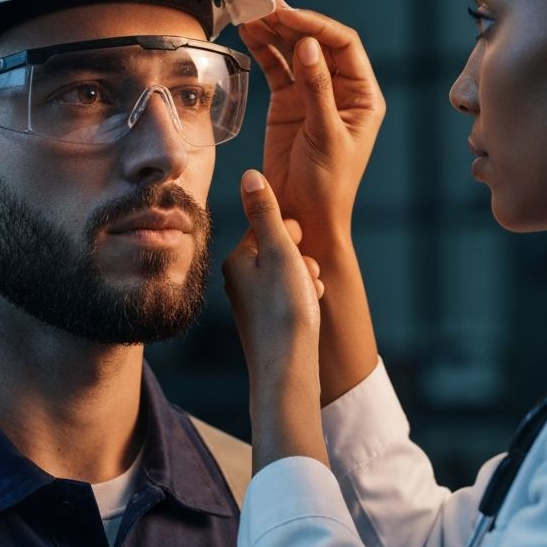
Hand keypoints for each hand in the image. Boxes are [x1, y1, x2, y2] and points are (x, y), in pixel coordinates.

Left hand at [223, 170, 327, 471]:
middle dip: (302, 259)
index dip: (292, 235)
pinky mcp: (266, 323)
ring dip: (307, 279)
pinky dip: (306, 300)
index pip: (268, 227)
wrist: (287, 371)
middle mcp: (238, 281)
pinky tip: (310, 312)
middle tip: (306, 277)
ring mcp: (252, 304)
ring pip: (290, 275)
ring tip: (310, 296)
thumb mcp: (279, 253)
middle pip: (281, 251)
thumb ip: (266, 213)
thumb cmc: (284, 311)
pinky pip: (292, 298)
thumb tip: (250, 175)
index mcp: (236, 261)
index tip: (298, 250)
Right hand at [240, 0, 385, 249]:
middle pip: (315, 42)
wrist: (303, 217)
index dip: (315, 25)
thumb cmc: (327, 185)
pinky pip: (275, 69)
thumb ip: (317, 90)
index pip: (342, 45)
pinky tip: (249, 35)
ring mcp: (311, 95)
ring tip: (250, 14)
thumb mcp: (326, 136)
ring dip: (272, 32)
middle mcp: (339, 89)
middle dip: (290, 21)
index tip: (288, 15)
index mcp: (362, 95)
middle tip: (264, 3)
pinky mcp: (287, 105)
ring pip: (292, 52)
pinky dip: (262, 51)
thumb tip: (308, 46)